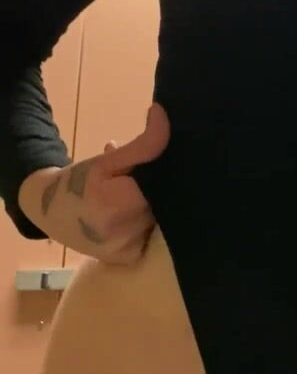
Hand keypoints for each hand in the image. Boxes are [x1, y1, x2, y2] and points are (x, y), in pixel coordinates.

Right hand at [37, 102, 170, 265]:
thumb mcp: (107, 162)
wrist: (51, 214)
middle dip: (159, 187)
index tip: (167, 161)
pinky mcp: (130, 258)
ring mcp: (128, 250)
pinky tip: (134, 210)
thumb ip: (142, 144)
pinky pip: (150, 234)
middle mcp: (125, 234)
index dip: (168, 171)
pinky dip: (146, 219)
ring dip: (153, 202)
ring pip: (157, 218)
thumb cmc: (78, 183)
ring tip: (135, 192)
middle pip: (162, 203)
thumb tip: (163, 115)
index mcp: (117, 206)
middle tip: (147, 177)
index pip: (164, 184)